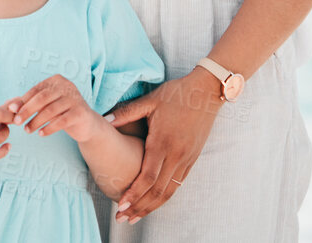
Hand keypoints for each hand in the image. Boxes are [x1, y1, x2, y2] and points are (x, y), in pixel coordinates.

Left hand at [9, 74, 109, 144]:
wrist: (86, 124)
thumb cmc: (62, 112)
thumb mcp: (45, 105)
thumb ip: (29, 104)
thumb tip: (10, 107)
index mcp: (56, 81)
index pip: (36, 90)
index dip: (23, 100)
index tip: (12, 111)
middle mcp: (67, 86)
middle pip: (42, 98)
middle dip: (27, 110)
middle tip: (17, 122)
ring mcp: (75, 98)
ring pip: (50, 110)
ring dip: (36, 121)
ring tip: (28, 130)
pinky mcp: (81, 112)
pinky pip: (61, 121)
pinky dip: (49, 128)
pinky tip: (41, 134)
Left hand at [108, 69, 222, 222]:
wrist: (207, 93)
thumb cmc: (176, 94)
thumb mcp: (150, 100)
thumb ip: (126, 112)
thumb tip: (104, 120)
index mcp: (163, 142)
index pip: (147, 177)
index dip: (134, 194)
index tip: (120, 205)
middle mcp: (176, 155)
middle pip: (157, 191)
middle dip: (139, 207)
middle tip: (123, 219)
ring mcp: (187, 159)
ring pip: (169, 191)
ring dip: (152, 207)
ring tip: (136, 217)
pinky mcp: (193, 159)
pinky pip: (178, 184)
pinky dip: (165, 196)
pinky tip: (154, 202)